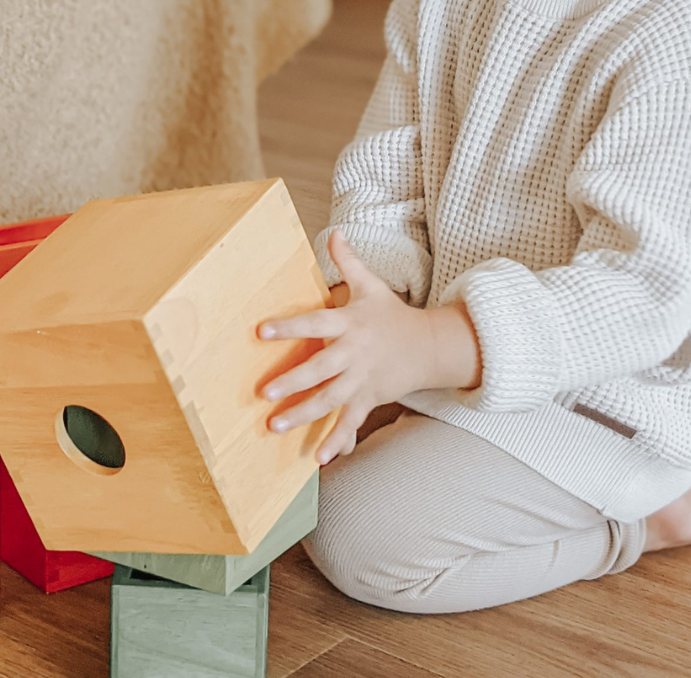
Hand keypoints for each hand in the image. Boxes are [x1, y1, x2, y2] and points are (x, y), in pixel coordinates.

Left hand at [257, 229, 427, 464]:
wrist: (430, 346)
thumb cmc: (390, 314)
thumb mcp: (371, 285)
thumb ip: (348, 262)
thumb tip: (335, 231)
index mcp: (350, 323)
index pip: (316, 323)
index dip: (289, 327)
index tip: (260, 331)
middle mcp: (354, 353)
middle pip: (321, 369)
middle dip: (293, 381)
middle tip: (263, 393)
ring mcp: (362, 379)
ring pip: (330, 400)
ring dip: (303, 414)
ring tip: (274, 426)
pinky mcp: (369, 399)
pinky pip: (351, 422)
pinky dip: (336, 440)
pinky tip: (318, 458)